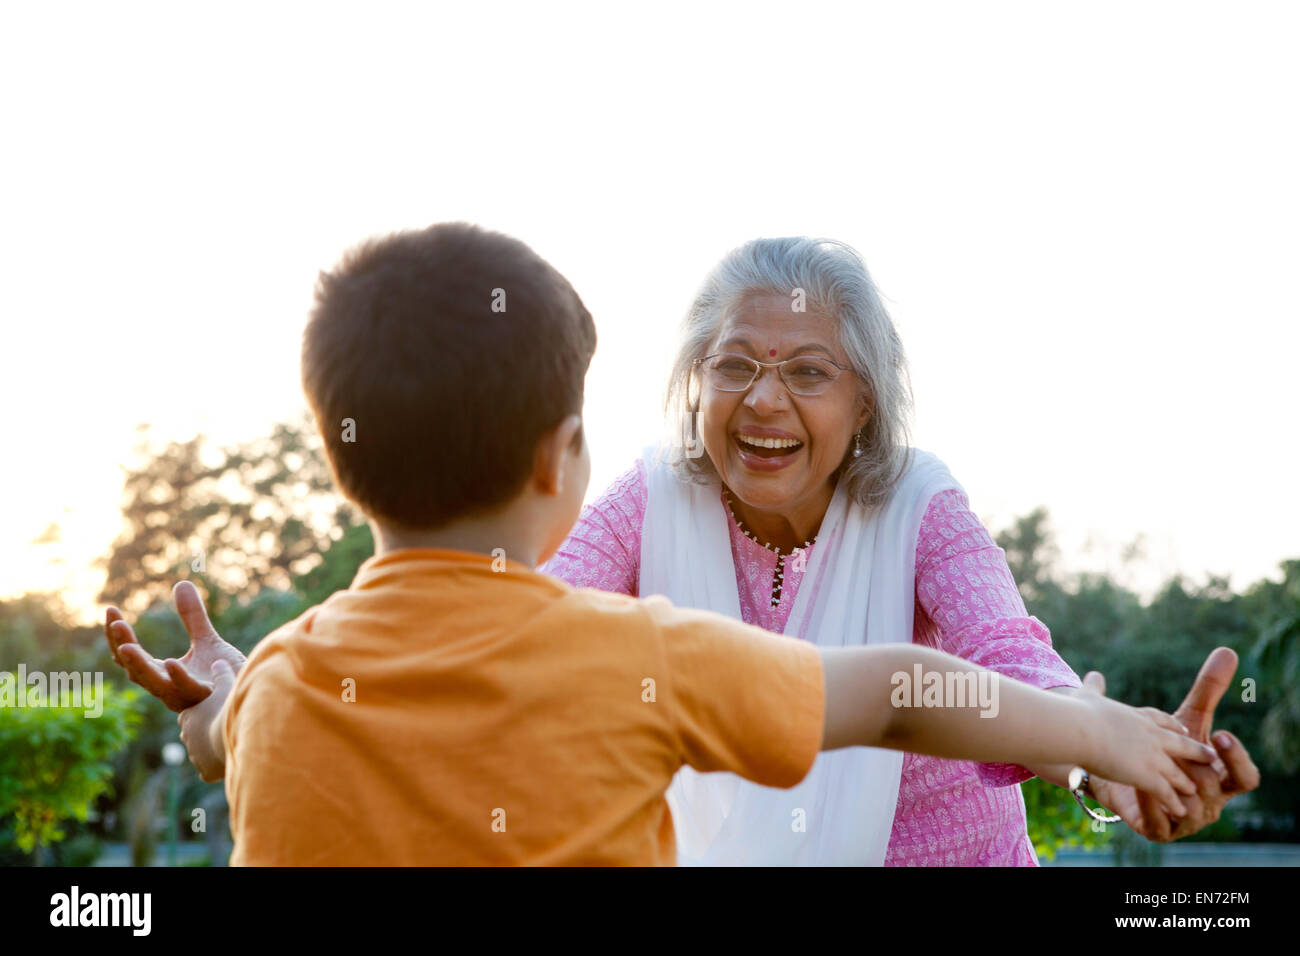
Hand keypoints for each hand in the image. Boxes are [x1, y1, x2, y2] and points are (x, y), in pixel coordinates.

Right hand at [104, 580, 246, 712]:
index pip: (130, 656)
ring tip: (127, 646)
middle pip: (135, 669)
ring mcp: (184, 694)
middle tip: (115, 623)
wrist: (252, 693)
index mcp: (163, 674)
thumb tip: (181, 583)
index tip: (111, 610)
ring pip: (155, 683)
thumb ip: (193, 616)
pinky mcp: (205, 697)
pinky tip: (170, 662)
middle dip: (123, 647)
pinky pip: (188, 689)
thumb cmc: (226, 674)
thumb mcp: (207, 640)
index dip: (118, 635)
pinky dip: (178, 678)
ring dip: (140, 665)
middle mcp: (168, 687)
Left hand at [178, 659, 238, 781]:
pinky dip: (216, 768)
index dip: (203, 715)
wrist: (229, 735)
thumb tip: (218, 661)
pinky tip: (227, 762)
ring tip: (228, 745)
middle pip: (194, 736)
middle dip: (205, 734)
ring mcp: (195, 756)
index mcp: (188, 717)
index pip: (191, 717)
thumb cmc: (226, 707)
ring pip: (202, 754)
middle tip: (221, 729)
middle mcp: (187, 738)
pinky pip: (209, 771)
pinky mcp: (205, 772)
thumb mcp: (227, 685)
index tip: (214, 713)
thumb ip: (221, 674)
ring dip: (212, 751)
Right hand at [1074, 670, 1221, 817]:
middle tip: (1209, 756)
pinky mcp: (1147, 776)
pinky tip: (1179, 810)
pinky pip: (1165, 793)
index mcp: (1139, 717)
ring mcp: (1153, 756)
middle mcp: (1152, 736)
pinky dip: (1172, 802)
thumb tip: (1093, 674)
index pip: (1162, 721)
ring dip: (1185, 782)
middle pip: (1181, 744)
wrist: (1081, 730)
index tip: (1183, 729)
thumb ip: (1094, 688)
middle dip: (1195, 752)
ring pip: (1177, 773)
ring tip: (1194, 790)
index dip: (1173, 727)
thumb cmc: (1081, 713)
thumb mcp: (1089, 696)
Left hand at [1089, 648, 1260, 840]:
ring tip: (1154, 770)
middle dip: (1198, 771)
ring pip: (1191, 809)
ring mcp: (1188, 819)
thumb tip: (1228, 651)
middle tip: (1180, 753)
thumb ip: (1208, 690)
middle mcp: (1211, 801)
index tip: (1219, 733)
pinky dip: (1152, 804)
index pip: (1246, 778)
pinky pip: (1163, 822)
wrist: (1121, 767)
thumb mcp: (1188, 718)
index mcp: (1223, 778)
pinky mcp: (1161, 830)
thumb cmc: (1165, 744)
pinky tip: (1138, 786)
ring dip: (1173, 786)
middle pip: (1216, 791)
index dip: (1237, 759)